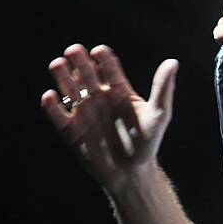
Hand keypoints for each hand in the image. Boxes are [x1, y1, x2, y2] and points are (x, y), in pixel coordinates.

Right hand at [41, 44, 177, 193]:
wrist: (131, 173)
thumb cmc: (147, 143)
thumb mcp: (158, 114)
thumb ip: (163, 88)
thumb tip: (172, 62)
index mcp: (119, 90)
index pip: (109, 67)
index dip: (103, 58)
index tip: (98, 51)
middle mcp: (99, 97)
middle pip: (87, 74)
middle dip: (79, 61)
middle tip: (73, 50)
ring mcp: (84, 112)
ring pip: (70, 90)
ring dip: (62, 76)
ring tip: (57, 64)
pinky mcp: (71, 130)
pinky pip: (58, 115)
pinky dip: (52, 106)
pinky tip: (50, 96)